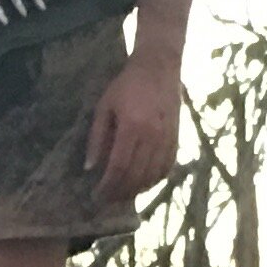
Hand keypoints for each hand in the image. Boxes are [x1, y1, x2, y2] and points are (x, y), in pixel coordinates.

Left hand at [82, 49, 182, 200]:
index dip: (108, 186)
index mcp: (132, 127)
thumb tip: (90, 167)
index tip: (97, 195)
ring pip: (153, 176)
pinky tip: (143, 183)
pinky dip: (154, 180)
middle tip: (108, 199)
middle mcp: (153, 136)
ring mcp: (168, 139)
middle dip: (120, 192)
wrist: (159, 67)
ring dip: (137, 190)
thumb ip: (97, 138)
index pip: (119, 167)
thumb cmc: (126, 85)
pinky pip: (167, 168)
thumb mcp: (104, 107)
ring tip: (123, 193)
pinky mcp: (177, 139)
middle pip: (136, 176)